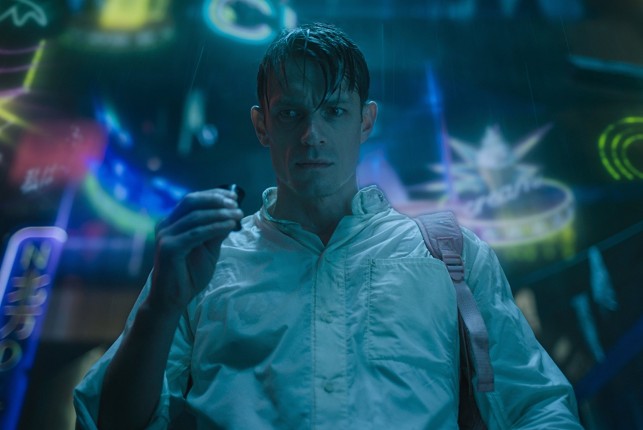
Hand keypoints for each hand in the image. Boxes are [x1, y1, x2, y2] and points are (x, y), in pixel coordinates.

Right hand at [148, 188, 243, 312]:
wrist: (173, 299)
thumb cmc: (189, 275)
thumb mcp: (208, 249)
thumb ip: (216, 232)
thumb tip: (231, 214)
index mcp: (172, 223)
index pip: (192, 200)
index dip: (213, 195)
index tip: (234, 197)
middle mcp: (166, 225)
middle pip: (191, 201)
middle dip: (216, 200)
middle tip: (236, 203)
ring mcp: (165, 236)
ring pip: (195, 216)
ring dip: (219, 213)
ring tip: (238, 214)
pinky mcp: (168, 248)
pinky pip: (196, 233)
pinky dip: (214, 227)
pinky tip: (229, 225)